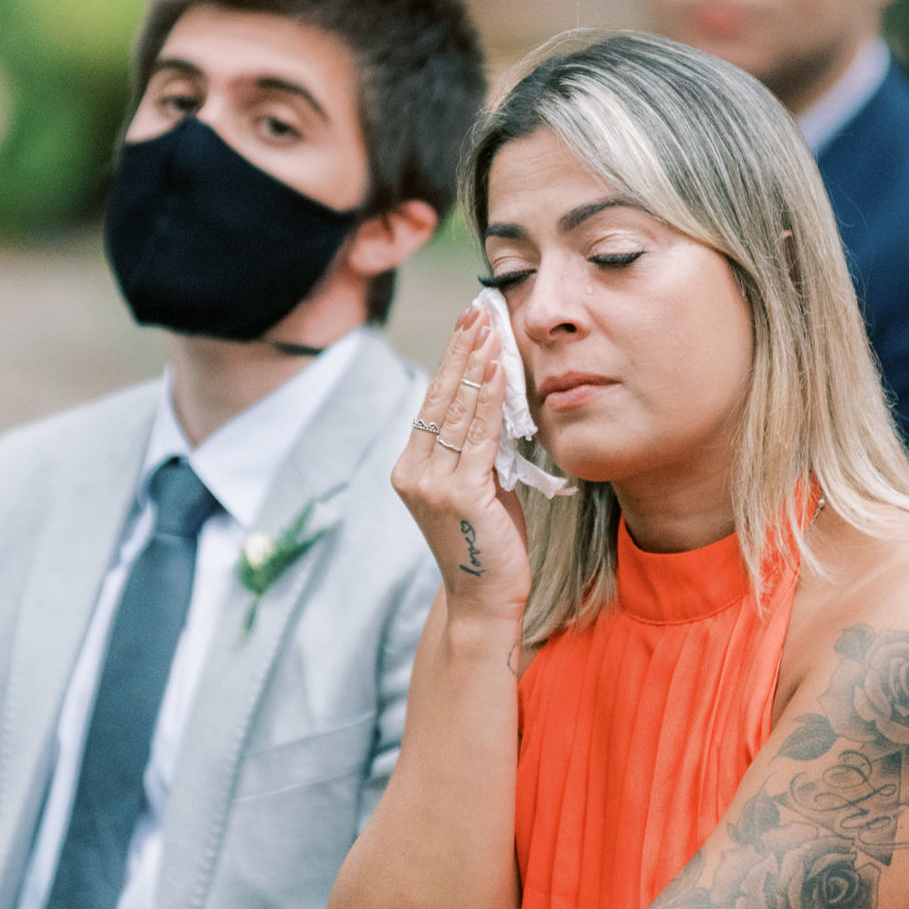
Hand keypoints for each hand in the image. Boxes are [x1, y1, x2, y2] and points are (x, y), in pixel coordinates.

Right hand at [391, 306, 529, 626]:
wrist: (486, 598)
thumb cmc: (490, 542)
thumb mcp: (482, 485)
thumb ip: (479, 449)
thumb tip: (495, 405)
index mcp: (412, 467)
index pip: (434, 402)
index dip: (451, 360)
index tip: (467, 325)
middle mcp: (413, 471)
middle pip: (440, 397)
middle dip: (460, 349)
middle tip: (475, 309)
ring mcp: (431, 483)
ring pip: (458, 410)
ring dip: (475, 363)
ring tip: (488, 326)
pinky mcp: (458, 494)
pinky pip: (477, 434)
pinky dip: (488, 397)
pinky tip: (497, 368)